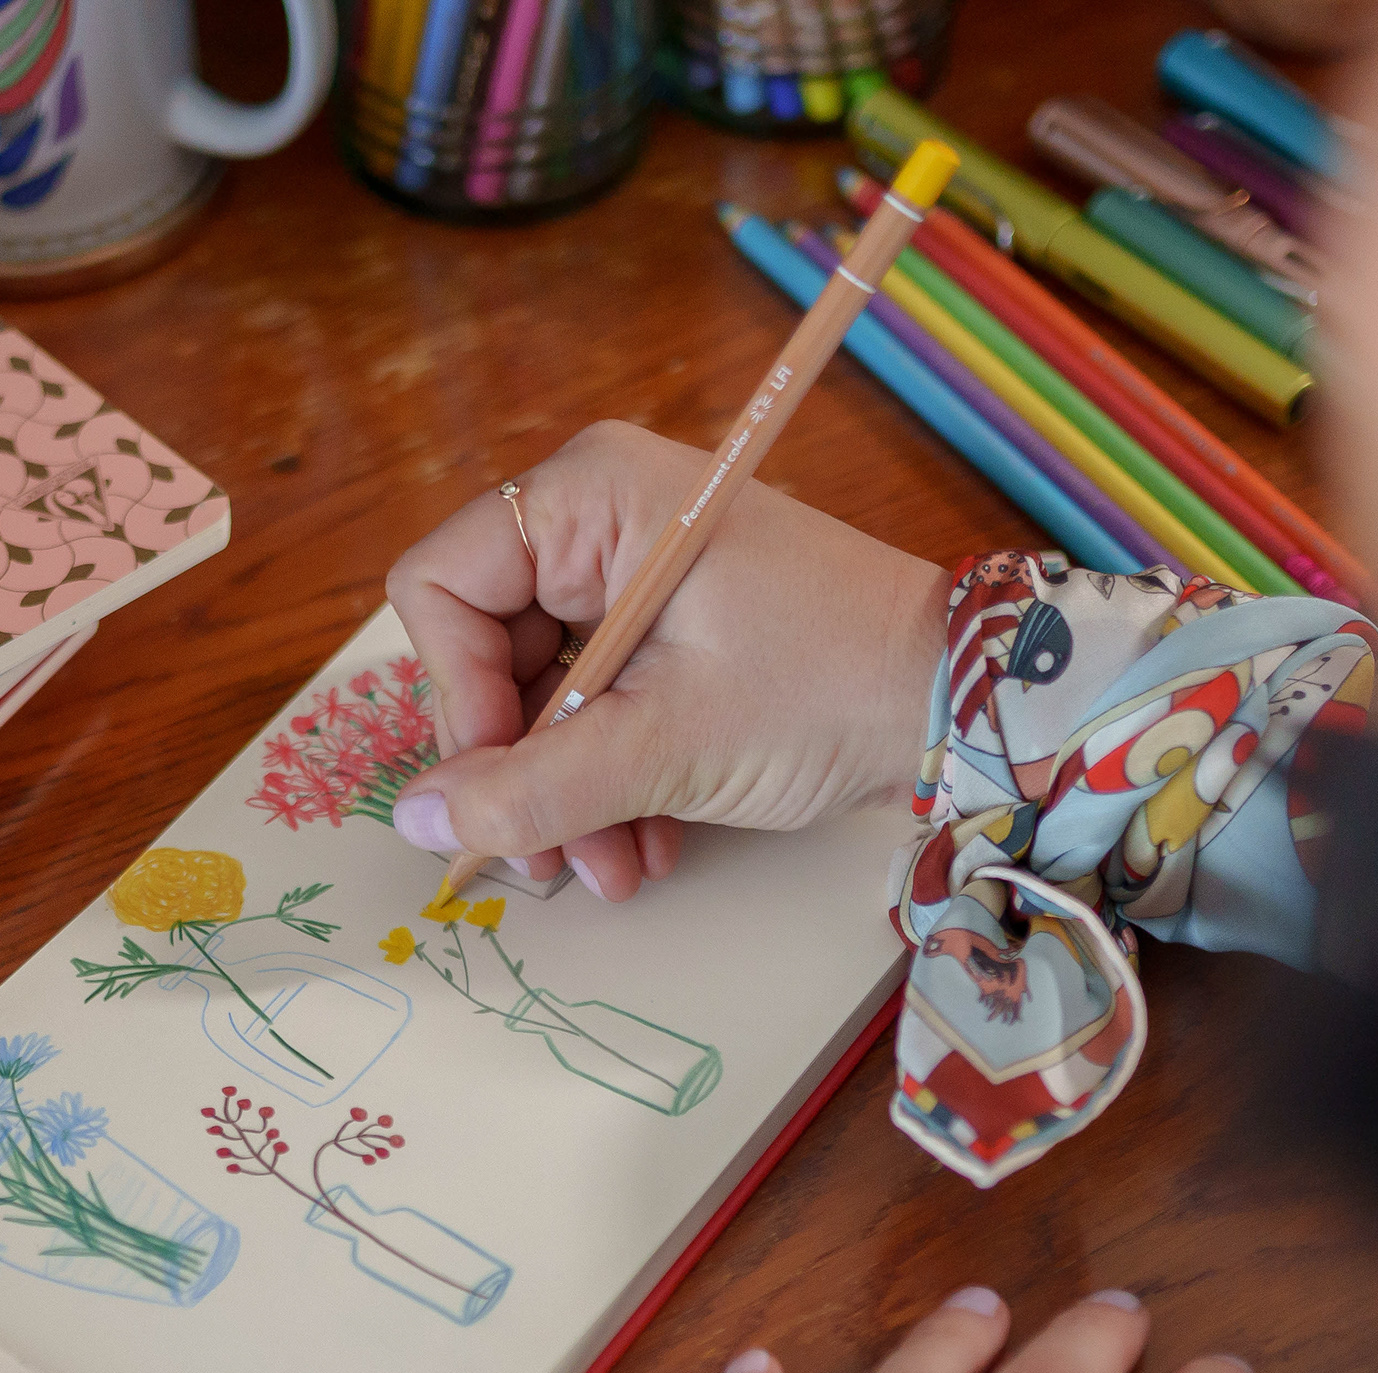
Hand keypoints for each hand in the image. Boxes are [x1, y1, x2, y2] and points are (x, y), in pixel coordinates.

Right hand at [379, 421, 945, 902]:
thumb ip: (532, 788)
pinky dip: (609, 783)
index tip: (498, 779)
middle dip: (518, 768)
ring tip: (612, 870)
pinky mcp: (671, 631)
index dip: (453, 693)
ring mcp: (637, 577)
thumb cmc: (825, 688)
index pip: (442, 584)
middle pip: (485, 651)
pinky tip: (647, 845)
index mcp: (594, 497)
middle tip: (548, 856)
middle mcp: (604, 520)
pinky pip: (596, 708)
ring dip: (565, 796)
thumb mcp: (665, 748)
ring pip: (540, 697)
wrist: (957, 705)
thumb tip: (420, 820)